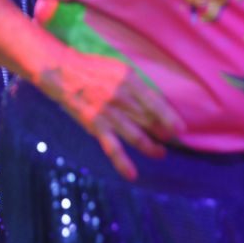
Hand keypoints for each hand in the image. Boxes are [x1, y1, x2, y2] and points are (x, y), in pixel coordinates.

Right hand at [35, 48, 183, 179]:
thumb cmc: (92, 68)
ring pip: (137, 136)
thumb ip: (136, 85)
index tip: (181, 129)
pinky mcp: (96, 126)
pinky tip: (132, 174)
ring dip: (151, 148)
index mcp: (130, 80)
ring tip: (160, 153)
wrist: (62, 72)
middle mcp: (122, 97)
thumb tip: (155, 101)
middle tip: (170, 141)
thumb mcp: (119, 68)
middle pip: (149, 121)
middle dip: (163, 133)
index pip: (156, 102)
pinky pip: (112, 148)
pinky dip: (123, 163)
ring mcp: (109, 113)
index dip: (170, 118)